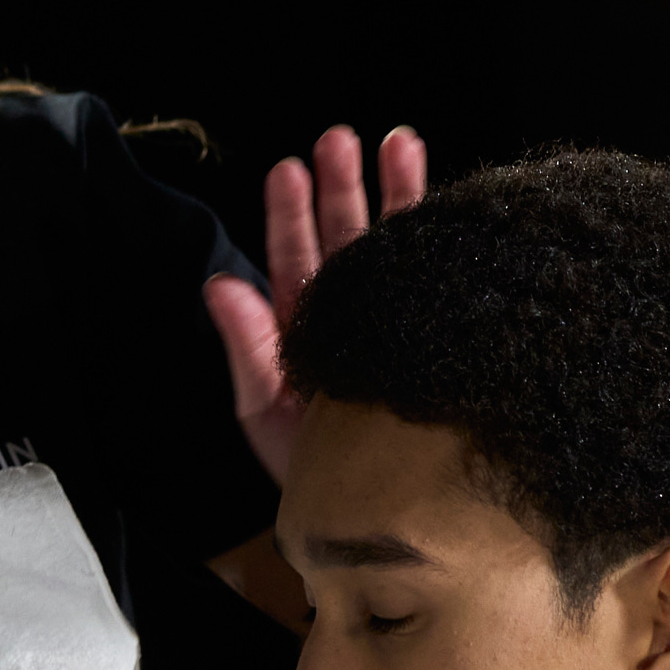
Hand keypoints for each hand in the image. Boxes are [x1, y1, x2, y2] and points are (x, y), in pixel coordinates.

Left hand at [207, 123, 425, 482]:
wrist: (381, 530)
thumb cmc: (317, 480)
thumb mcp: (269, 415)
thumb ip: (247, 349)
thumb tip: (218, 283)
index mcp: (306, 334)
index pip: (294, 261)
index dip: (291, 214)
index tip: (289, 167)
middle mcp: (351, 323)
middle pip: (345, 241)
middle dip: (342, 188)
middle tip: (340, 140)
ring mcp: (397, 330)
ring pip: (393, 251)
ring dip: (395, 196)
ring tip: (399, 143)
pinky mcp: (441, 345)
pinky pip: (441, 284)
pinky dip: (444, 242)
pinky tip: (452, 204)